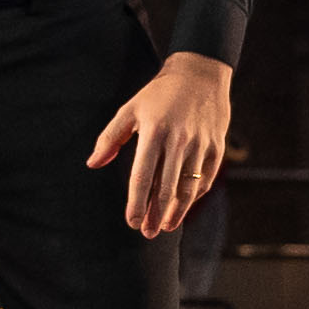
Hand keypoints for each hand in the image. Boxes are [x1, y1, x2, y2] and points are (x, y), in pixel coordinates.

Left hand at [85, 51, 236, 240]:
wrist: (200, 75)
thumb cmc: (159, 94)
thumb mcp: (130, 109)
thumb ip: (110, 138)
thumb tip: (92, 164)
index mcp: (155, 131)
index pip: (143, 175)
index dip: (137, 202)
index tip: (131, 221)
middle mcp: (179, 140)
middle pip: (167, 188)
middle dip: (156, 215)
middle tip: (147, 233)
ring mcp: (201, 145)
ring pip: (188, 188)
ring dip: (176, 212)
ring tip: (165, 227)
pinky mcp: (217, 148)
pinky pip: (205, 180)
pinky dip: (194, 197)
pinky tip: (182, 208)